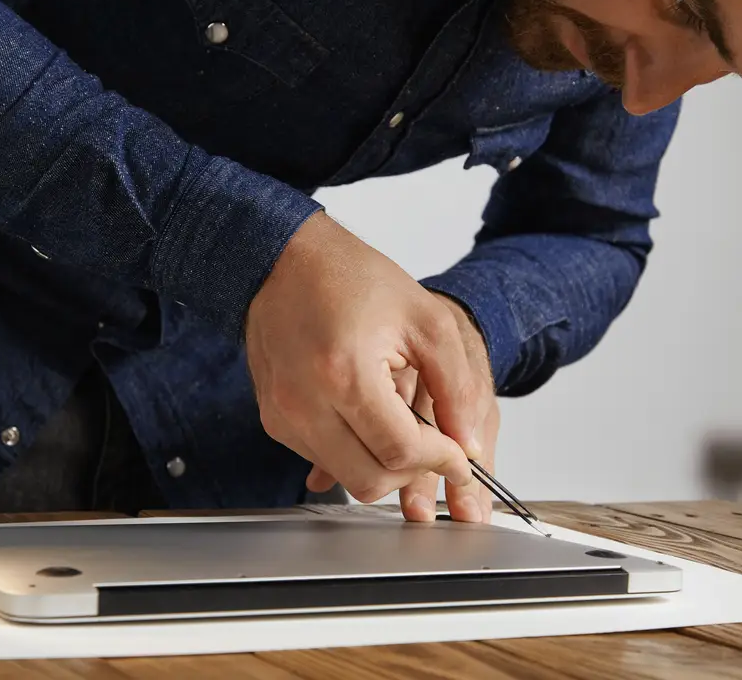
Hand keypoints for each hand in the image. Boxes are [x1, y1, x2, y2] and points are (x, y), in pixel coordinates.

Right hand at [245, 211, 483, 512]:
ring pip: (347, 478)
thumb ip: (457, 388)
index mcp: (344, 374)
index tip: (459, 454)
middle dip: (412, 470)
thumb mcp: (426, 319)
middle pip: (370, 481)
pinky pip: (323, 459)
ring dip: (383, 463)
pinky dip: (355, 452)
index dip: (441, 459)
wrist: (283, 261)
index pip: (400, 451)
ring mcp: (282, 416)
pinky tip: (368, 417)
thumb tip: (468, 445)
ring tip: (400, 421)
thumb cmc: (348, 278)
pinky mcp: (273, 420)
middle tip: (434, 444)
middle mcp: (303, 404)